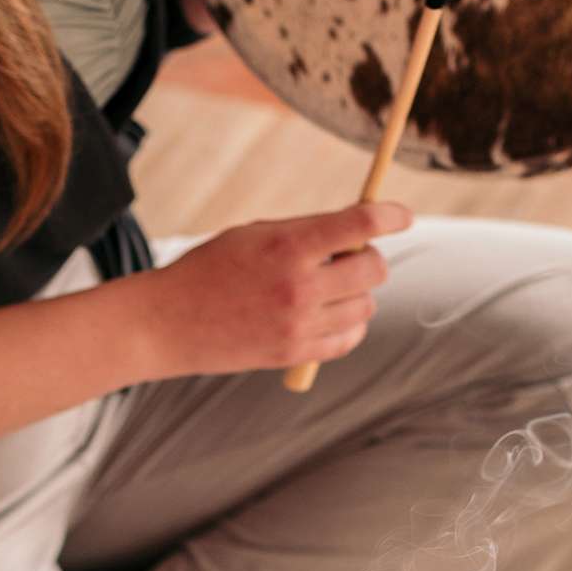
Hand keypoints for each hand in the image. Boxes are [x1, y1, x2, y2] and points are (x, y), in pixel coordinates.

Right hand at [137, 201, 412, 379]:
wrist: (168, 322)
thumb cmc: (211, 269)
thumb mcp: (254, 234)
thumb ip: (306, 231)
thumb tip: (359, 230)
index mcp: (287, 247)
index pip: (360, 225)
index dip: (391, 216)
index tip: (403, 216)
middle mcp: (298, 287)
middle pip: (373, 269)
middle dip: (369, 258)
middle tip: (347, 256)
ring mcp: (298, 325)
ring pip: (366, 306)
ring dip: (358, 292)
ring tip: (330, 287)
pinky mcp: (295, 354)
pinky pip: (349, 339)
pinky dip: (351, 325)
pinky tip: (332, 314)